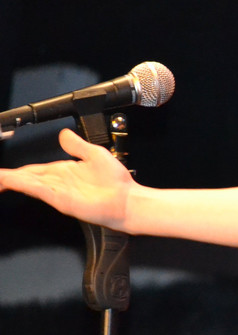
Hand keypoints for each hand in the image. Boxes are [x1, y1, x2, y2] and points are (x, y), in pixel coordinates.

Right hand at [0, 127, 135, 229]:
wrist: (127, 201)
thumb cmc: (115, 182)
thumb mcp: (94, 155)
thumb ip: (76, 145)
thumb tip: (63, 134)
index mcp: (63, 171)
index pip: (32, 170)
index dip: (15, 171)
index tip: (1, 172)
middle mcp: (57, 182)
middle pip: (25, 177)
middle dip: (6, 177)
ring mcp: (58, 192)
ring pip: (28, 183)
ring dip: (10, 180)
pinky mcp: (62, 200)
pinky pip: (40, 190)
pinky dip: (25, 185)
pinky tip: (13, 181)